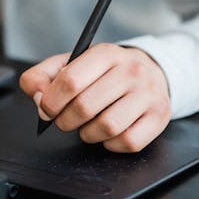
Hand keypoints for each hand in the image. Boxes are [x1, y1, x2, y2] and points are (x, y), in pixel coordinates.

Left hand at [19, 43, 170, 152]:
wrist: (152, 71)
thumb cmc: (106, 71)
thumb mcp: (75, 63)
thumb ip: (45, 75)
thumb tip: (39, 98)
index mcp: (106, 53)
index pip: (70, 80)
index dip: (51, 101)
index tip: (46, 109)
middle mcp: (131, 71)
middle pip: (85, 107)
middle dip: (65, 121)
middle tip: (64, 121)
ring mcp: (148, 94)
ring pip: (107, 127)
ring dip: (88, 134)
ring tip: (87, 126)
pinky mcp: (159, 116)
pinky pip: (128, 142)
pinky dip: (111, 144)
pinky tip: (108, 133)